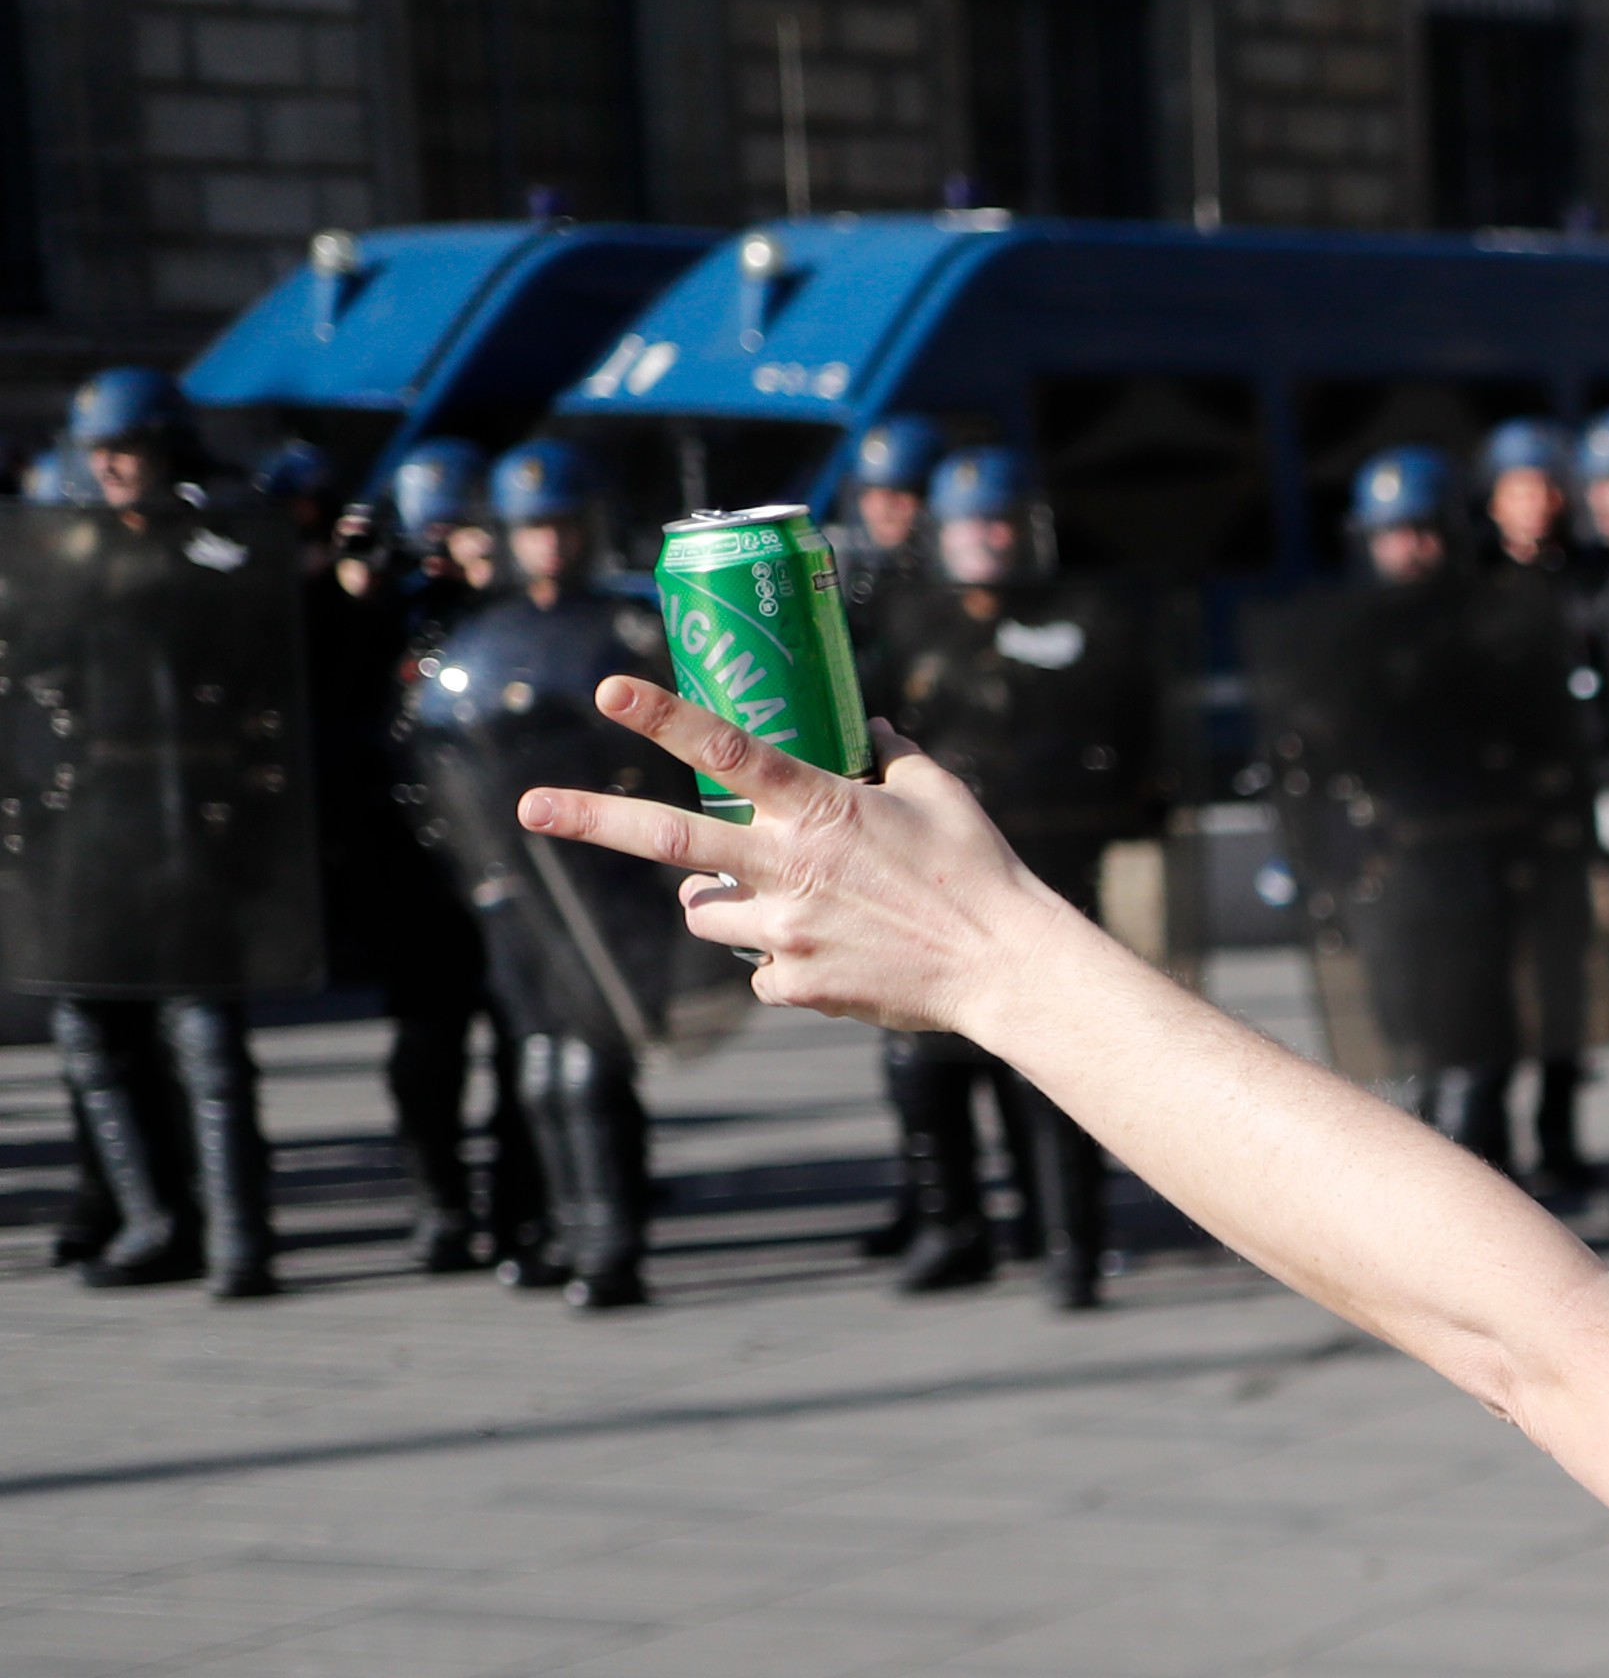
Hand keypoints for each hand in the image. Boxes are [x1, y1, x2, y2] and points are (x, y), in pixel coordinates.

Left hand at [516, 676, 1053, 1040]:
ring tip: (772, 901)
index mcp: (822, 809)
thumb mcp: (941, 795)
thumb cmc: (980, 873)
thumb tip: (869, 733)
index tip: (607, 692)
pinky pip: (758, 971)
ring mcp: (786, 931)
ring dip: (720, 902)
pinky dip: (781, 963)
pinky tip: (834, 957)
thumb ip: (891, 759)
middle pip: (667, 838)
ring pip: (704, 912)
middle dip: (590, 818)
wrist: (1006, 968)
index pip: (729, 750)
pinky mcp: (795, 985)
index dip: (663, 717)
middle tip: (531, 808)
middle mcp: (790, 866)